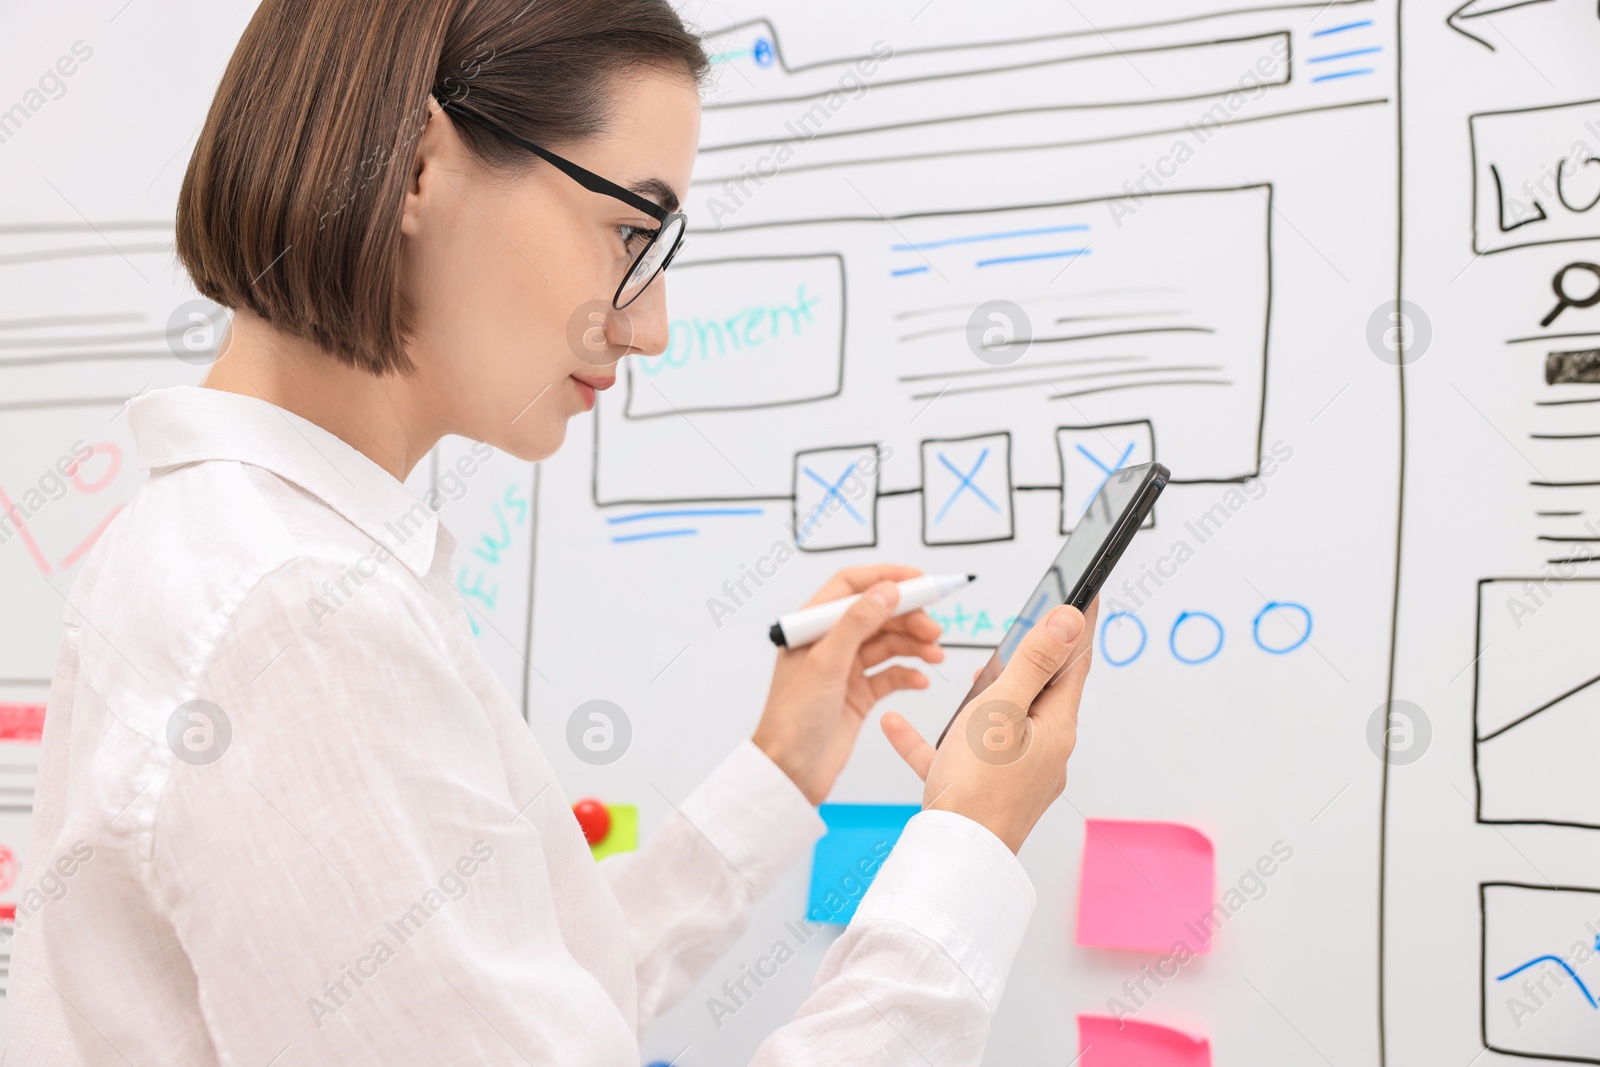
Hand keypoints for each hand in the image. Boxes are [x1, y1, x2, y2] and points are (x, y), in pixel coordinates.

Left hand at [752, 565, 945, 805]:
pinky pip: (890, 675)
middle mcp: (829, 644)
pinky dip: (908, 674)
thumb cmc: (792, 719)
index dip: (886, 578)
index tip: (921, 581)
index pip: (851, 586)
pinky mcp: (858, 694)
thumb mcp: (825, 663)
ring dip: (914, 645)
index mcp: (811, 627)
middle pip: (877, 614)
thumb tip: (887, 589)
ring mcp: (844, 669)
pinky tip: (920, 680)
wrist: (790, 773)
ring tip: (935, 654)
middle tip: (934, 629)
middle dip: (908, 617)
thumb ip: (857, 622)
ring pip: (887, 644)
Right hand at [880, 597, 1099, 852]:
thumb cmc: (978, 789)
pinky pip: (957, 755)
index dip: (1079, 625)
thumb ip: (1033, 663)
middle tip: (1031, 626)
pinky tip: (898, 726)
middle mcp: (1043, 750)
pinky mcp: (985, 792)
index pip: (1075, 663)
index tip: (1089, 593)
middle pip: (1040, 692)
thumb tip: (1070, 621)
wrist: (954, 859)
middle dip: (1032, 658)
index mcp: (1055, 727)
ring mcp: (1016, 774)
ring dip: (987, 695)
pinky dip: (934, 739)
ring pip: (1001, 722)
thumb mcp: (1003, 710)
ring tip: (976, 673)